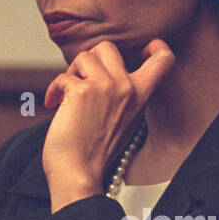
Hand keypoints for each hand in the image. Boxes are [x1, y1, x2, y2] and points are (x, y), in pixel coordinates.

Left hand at [41, 39, 174, 211]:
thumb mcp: (121, 118)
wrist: (78, 173)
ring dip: (70, 73)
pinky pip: (63, 76)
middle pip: (108, 47)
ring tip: (66, 95)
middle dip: (88, 60)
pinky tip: (54, 104)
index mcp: (141, 95)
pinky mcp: (82, 91)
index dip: (153, 46)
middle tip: (80, 82)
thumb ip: (120, 92)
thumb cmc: (93, 150)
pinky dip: (54, 90)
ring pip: (84, 56)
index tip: (136, 51)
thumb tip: (98, 67)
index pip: (163, 59)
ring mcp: (106, 87)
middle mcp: (127, 87)